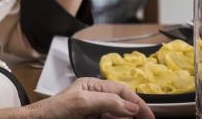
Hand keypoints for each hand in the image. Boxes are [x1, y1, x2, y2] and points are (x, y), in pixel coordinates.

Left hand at [0, 77, 153, 118]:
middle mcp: (94, 98)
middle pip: (122, 104)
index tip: (149, 114)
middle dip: (135, 112)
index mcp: (92, 86)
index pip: (121, 90)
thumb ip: (107, 101)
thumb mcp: (82, 102)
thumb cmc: (53, 111)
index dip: (136, 101)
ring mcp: (92, 113)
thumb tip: (131, 107)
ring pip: (116, 116)